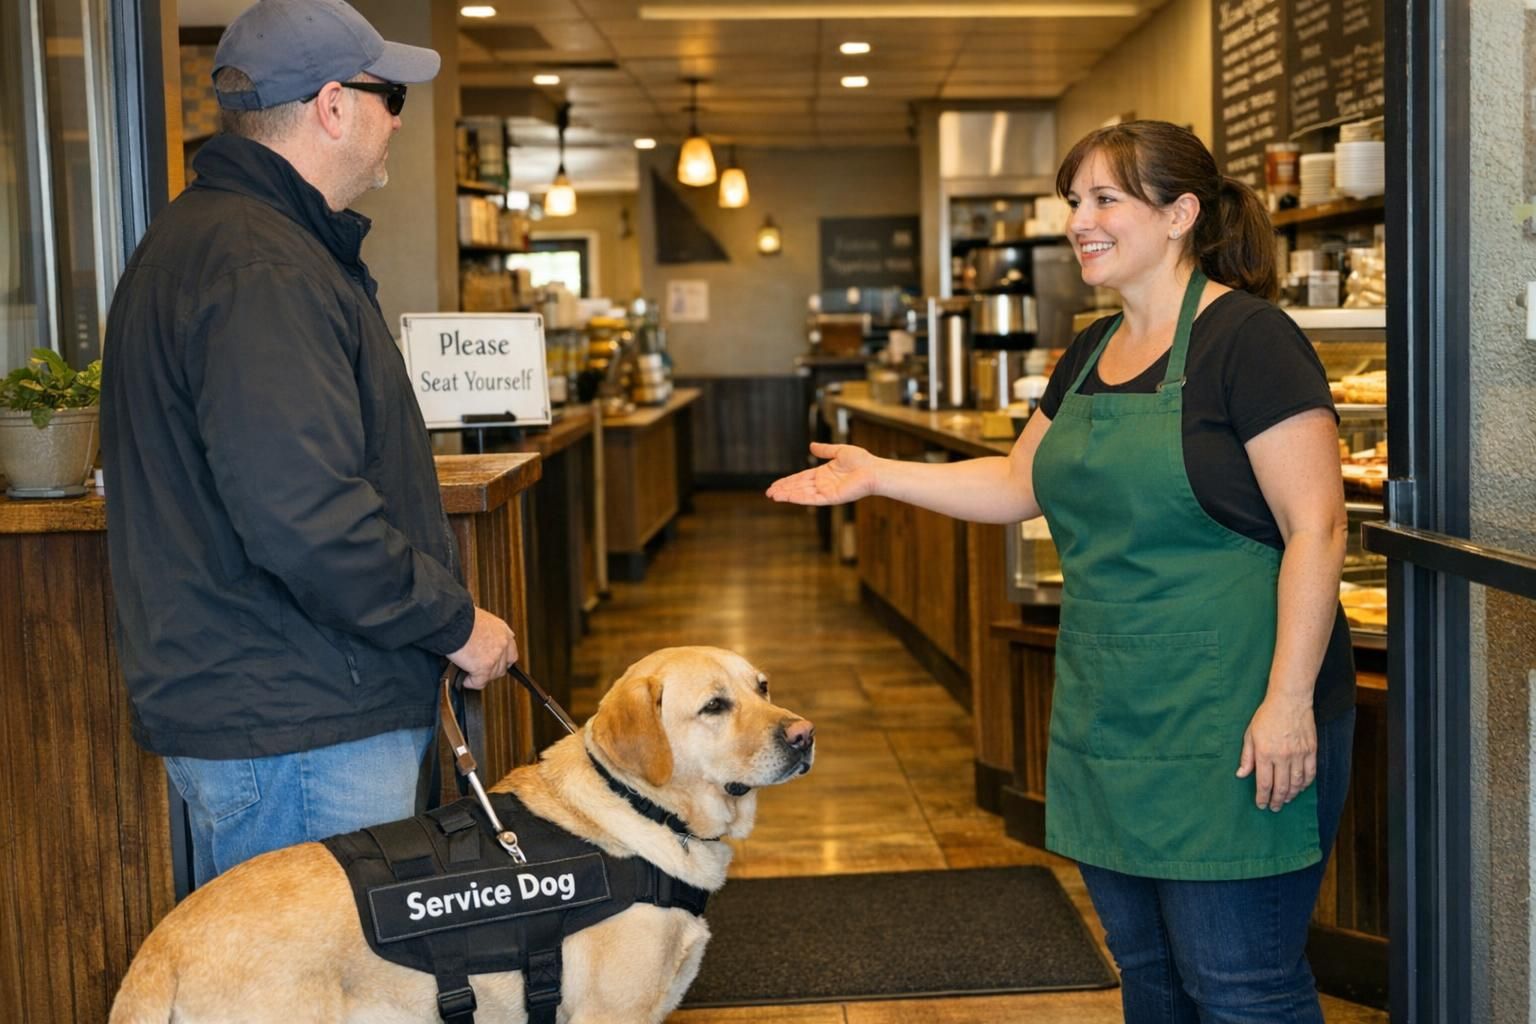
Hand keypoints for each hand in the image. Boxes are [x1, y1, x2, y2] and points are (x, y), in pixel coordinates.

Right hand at [447, 607, 517, 689]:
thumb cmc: (460, 616)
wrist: (453, 620)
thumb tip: (478, 639)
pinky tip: (464, 679)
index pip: (511, 651)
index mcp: (502, 630)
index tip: (493, 663)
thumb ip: (485, 631)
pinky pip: (479, 682)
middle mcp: (502, 643)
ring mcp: (495, 656)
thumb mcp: (479, 618)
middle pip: (503, 666)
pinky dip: (471, 683)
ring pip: (491, 676)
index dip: (501, 660)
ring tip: (468, 672)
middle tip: (478, 669)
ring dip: (480, 676)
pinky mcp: (484, 667)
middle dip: (491, 670)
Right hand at [765, 442, 878, 505]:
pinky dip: (799, 498)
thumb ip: (824, 450)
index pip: (801, 478)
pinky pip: (811, 499)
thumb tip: (811, 445)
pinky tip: (787, 497)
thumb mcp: (839, 451)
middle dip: (783, 490)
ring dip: (787, 495)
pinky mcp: (831, 498)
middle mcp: (823, 484)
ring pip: (802, 494)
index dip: (788, 481)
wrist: (873, 470)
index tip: (775, 484)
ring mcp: (826, 492)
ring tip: (773, 496)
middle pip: (798, 487)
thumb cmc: (861, 460)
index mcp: (823, 474)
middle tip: (768, 492)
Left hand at [1236, 695, 1316, 811]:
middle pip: (1281, 787)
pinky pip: (1310, 774)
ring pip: (1296, 783)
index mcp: (1265, 753)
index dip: (1262, 797)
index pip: (1264, 783)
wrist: (1289, 700)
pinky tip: (1300, 788)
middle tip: (1274, 808)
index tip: (1261, 805)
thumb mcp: (1250, 734)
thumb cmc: (1266, 716)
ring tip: (1286, 800)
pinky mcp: (1311, 750)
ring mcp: (1299, 754)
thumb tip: (1241, 775)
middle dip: (1277, 801)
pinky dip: (1305, 784)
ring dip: (1291, 795)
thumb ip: (1247, 757)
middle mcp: (1282, 756)